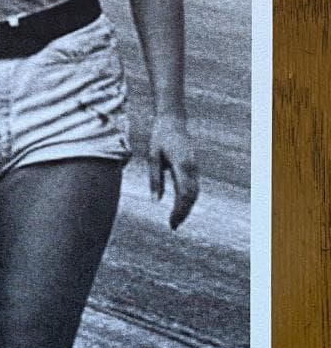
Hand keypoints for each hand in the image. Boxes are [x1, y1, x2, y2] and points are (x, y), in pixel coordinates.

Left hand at [148, 114, 198, 230]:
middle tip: (173, 226)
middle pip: (192, 196)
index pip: (185, 193)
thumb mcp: (152, 156)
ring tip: (175, 220)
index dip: (180, 210)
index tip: (171, 222)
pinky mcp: (193, 167)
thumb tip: (155, 201)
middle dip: (184, 213)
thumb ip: (154, 179)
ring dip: (187, 207)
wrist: (173, 120)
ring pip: (195, 192)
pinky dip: (188, 199)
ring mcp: (194, 167)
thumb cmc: (159, 137)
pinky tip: (179, 207)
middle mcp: (192, 167)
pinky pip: (194, 187)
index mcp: (181, 164)